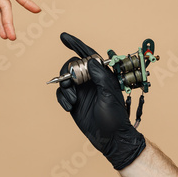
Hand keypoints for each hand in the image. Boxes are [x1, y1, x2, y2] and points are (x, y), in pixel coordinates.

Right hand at [55, 32, 145, 169]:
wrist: (110, 139)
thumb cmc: (115, 117)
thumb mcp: (109, 95)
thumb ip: (101, 76)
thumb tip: (92, 59)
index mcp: (101, 75)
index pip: (87, 55)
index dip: (75, 44)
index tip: (63, 37)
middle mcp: (90, 80)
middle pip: (72, 66)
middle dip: (68, 73)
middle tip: (70, 83)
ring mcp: (81, 91)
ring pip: (65, 80)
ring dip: (65, 88)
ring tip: (72, 100)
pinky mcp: (74, 102)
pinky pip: (62, 94)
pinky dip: (62, 99)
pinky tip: (69, 107)